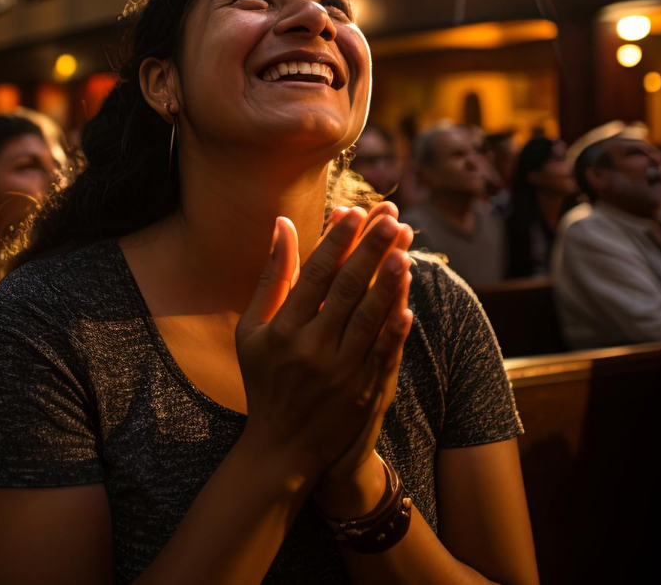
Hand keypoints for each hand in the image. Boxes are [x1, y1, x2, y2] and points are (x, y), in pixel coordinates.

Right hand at [234, 204, 415, 490]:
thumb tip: (282, 223)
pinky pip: (383, 354)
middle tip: (391, 217)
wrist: (281, 449)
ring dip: (389, 281)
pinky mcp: (362, 393)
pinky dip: (395, 329)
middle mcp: (310, 350)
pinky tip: (407, 302)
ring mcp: (339, 373)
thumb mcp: (253, 331)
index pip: (315, 275)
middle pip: (347, 290)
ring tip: (405, 247)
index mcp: (282, 332)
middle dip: (371, 250)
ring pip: (369, 318)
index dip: (337, 241)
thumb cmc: (264, 380)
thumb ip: (272, 277)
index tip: (354, 211)